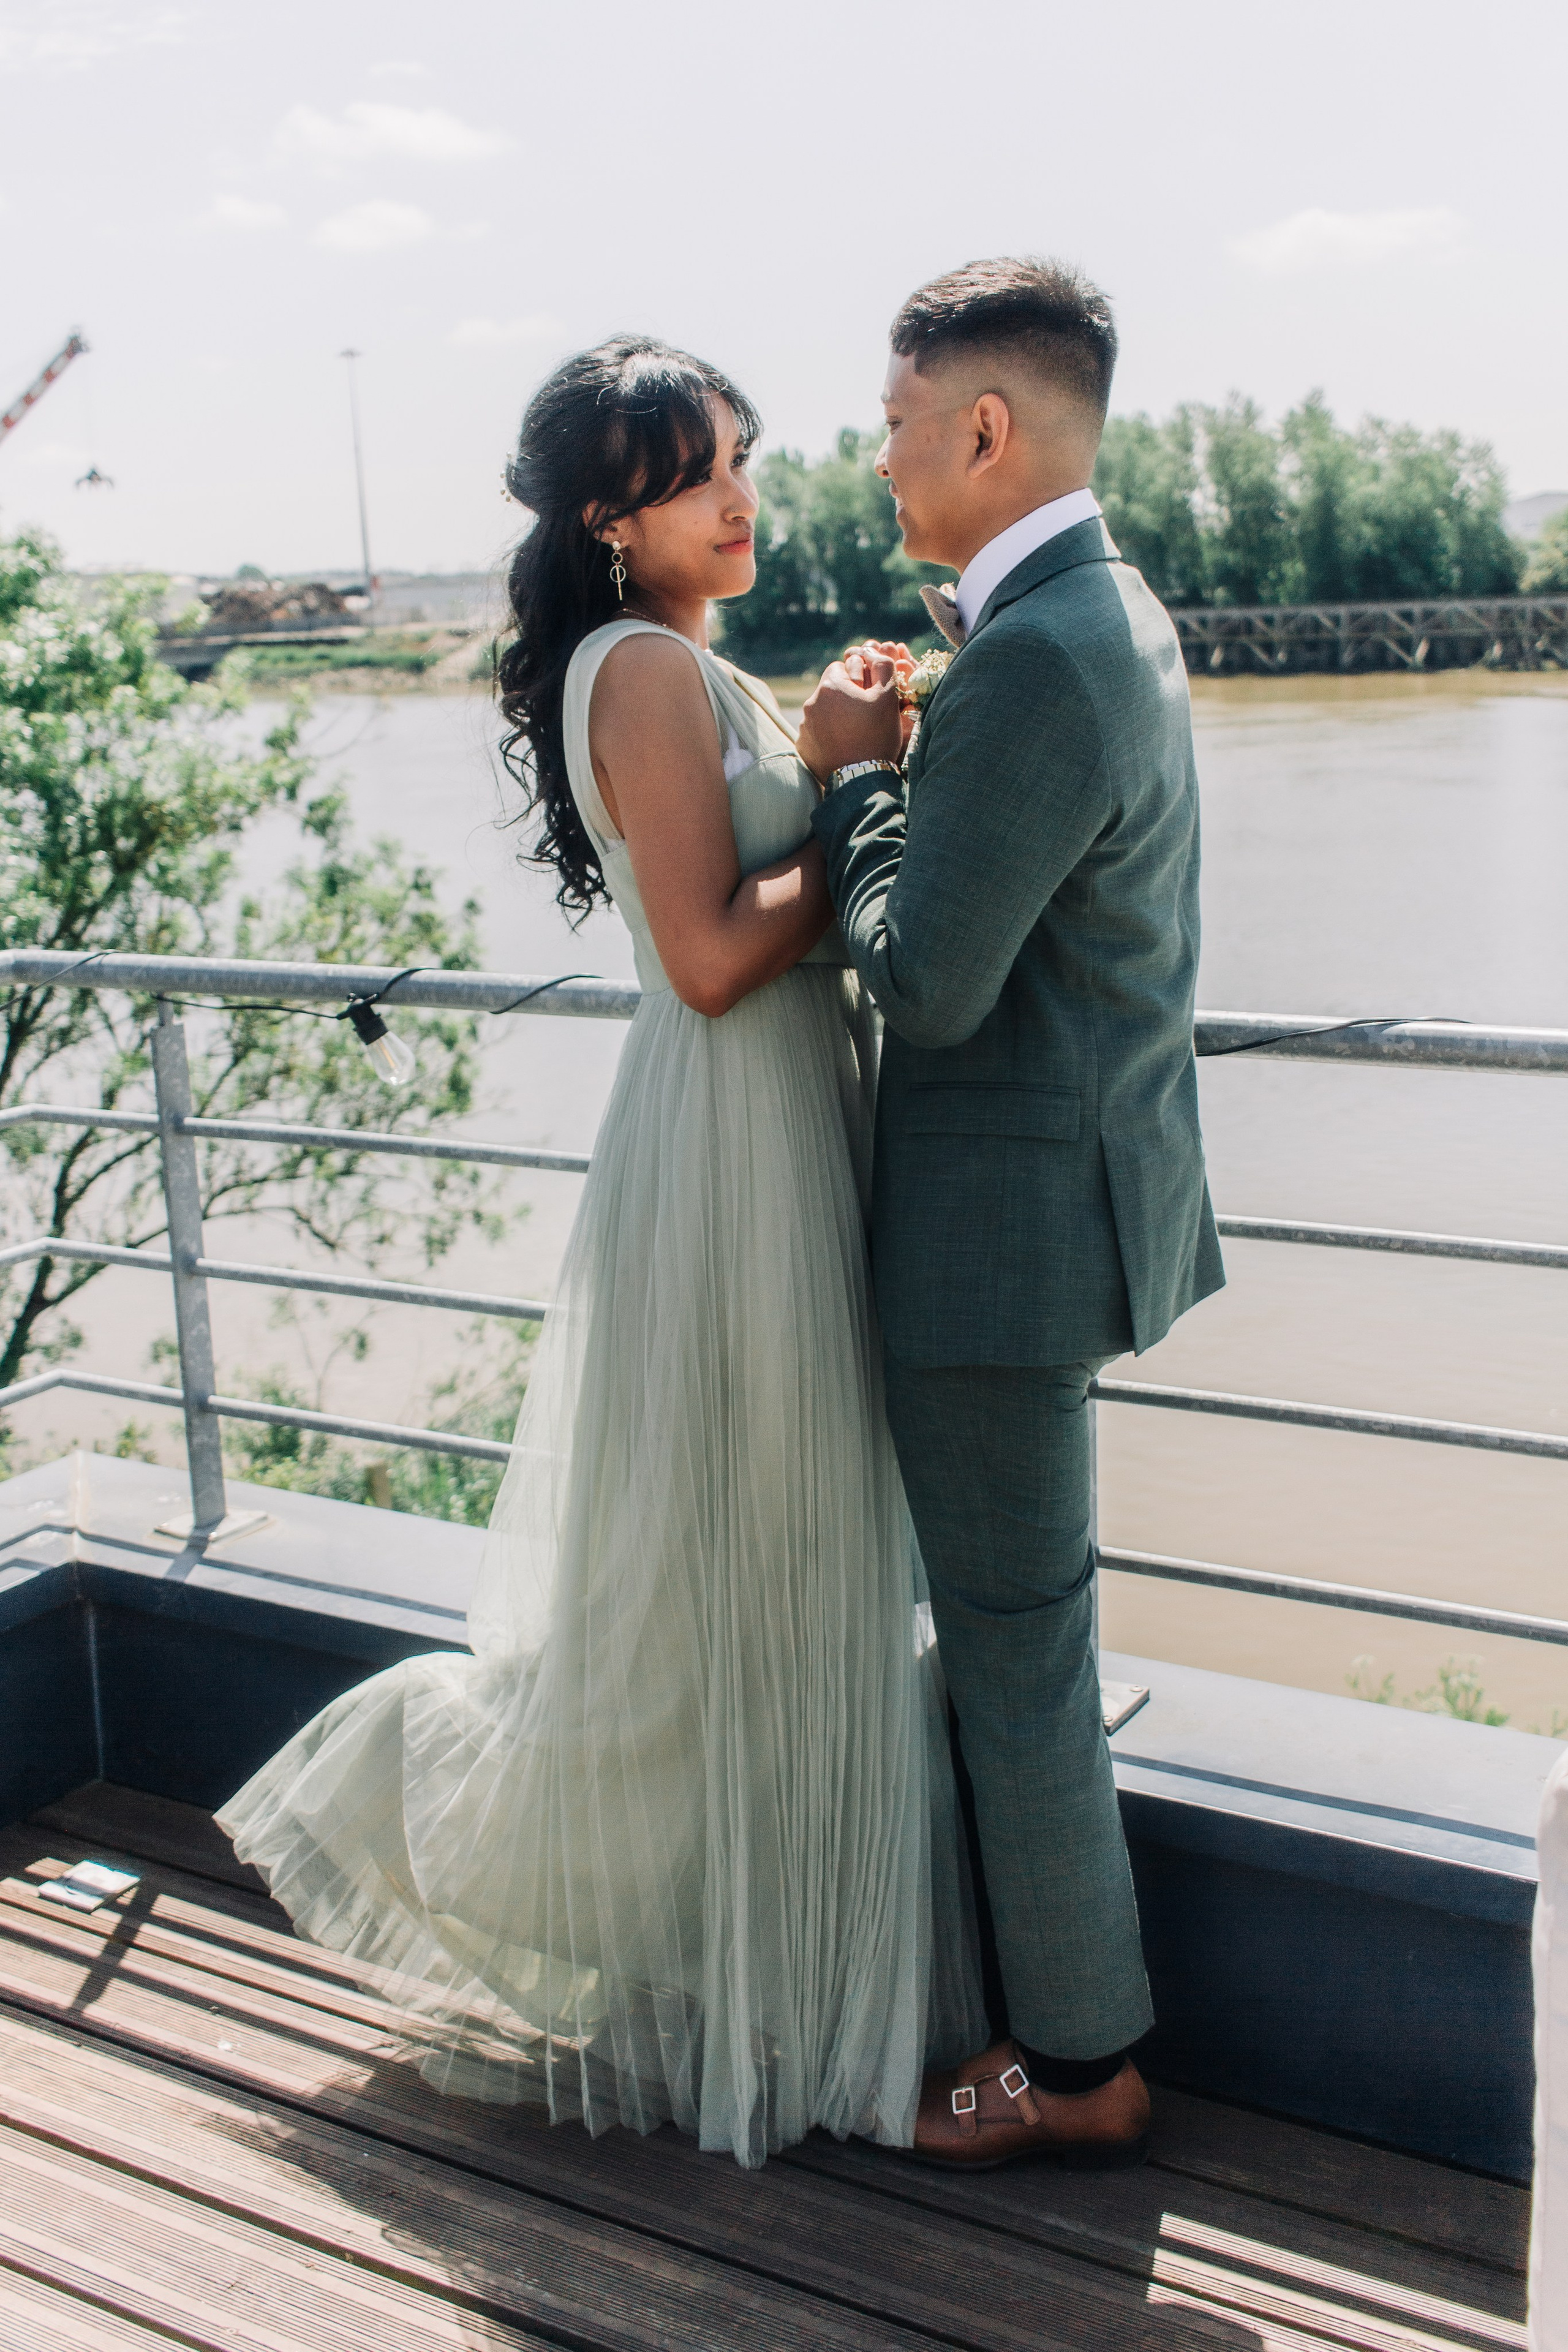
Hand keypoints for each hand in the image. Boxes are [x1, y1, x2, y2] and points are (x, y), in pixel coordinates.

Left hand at [796, 648, 902, 783]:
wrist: (860, 780)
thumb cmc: (877, 736)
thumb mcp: (888, 697)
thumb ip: (883, 666)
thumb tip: (872, 651)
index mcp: (830, 686)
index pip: (842, 667)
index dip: (858, 678)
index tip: (868, 695)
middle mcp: (811, 703)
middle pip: (830, 689)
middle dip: (844, 696)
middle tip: (862, 714)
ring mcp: (804, 726)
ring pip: (822, 711)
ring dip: (835, 715)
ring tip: (853, 733)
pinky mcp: (802, 747)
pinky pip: (815, 732)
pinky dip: (826, 735)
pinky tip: (842, 745)